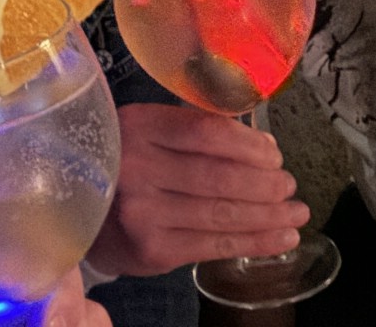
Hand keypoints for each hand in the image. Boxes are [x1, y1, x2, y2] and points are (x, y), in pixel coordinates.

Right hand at [85, 102, 308, 277]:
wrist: (79, 213)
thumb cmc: (125, 161)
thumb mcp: (147, 130)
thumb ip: (195, 131)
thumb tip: (264, 146)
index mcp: (138, 125)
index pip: (205, 132)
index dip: (248, 144)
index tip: (274, 154)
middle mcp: (137, 167)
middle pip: (218, 175)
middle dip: (265, 183)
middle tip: (290, 185)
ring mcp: (144, 213)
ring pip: (221, 213)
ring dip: (268, 215)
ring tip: (296, 212)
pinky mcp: (153, 251)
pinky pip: (214, 245)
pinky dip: (254, 242)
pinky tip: (280, 238)